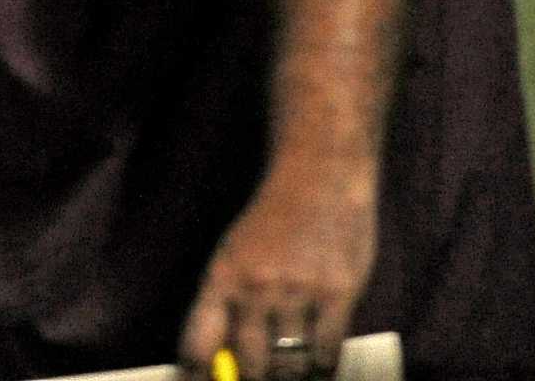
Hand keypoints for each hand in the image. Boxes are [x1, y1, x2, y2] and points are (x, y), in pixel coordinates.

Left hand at [177, 158, 378, 380]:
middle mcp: (254, 287)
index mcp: (222, 274)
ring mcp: (297, 292)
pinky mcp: (336, 295)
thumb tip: (226, 358)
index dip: (197, 376)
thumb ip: (232, 301)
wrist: (319, 175)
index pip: (199, 342)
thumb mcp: (240, 252)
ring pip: (289, 366)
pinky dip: (322, 373)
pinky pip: (327, 355)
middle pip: (249, 366)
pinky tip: (319, 374)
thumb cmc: (276, 217)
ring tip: (287, 380)